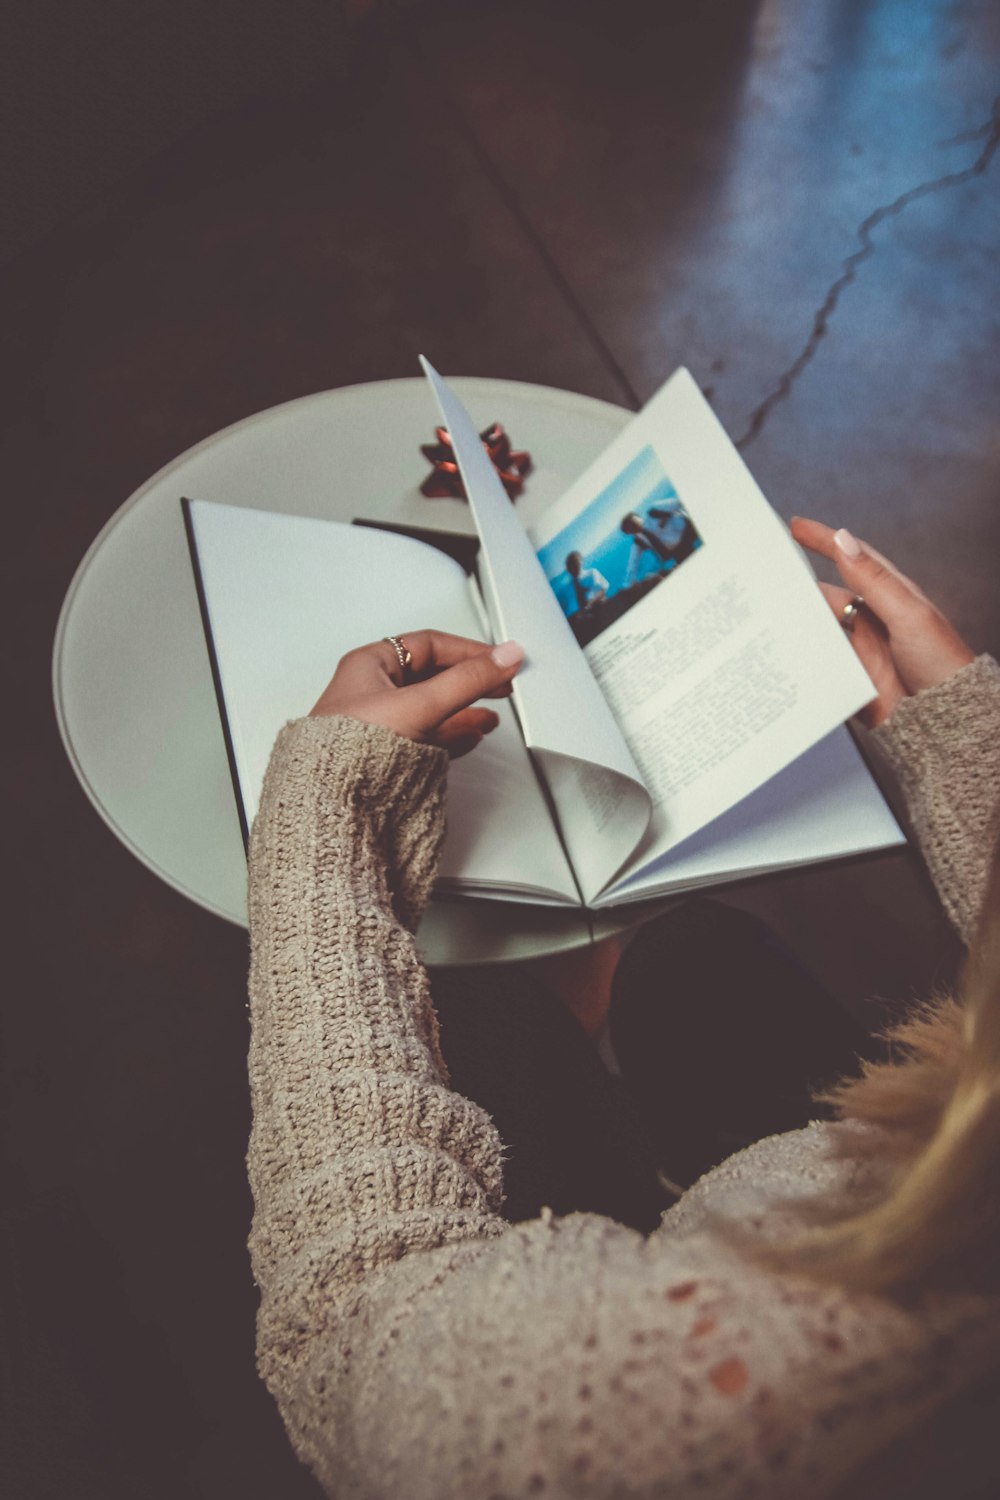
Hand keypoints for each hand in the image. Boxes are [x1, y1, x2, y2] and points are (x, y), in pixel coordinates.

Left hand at [310, 629, 524, 756]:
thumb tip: (503, 658)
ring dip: (465, 710)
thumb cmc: (350, 747)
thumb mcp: (421, 704)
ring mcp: (380, 724)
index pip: (429, 645)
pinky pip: (427, 736)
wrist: (331, 798)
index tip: (497, 659)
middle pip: (433, 676)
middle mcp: (372, 692)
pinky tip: (469, 737)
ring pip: (432, 708)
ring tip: (490, 716)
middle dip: (470, 681)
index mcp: (370, 666)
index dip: (468, 650)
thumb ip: (468, 680)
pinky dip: (452, 734)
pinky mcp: (386, 753)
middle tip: (500, 683)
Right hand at [790, 517, 974, 727]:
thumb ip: (872, 580)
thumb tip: (844, 540)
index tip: (795, 526)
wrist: (945, 720)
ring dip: (798, 618)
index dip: (824, 540)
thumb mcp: (908, 614)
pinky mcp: (850, 676)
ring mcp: (860, 648)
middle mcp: (872, 619)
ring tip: (768, 609)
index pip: (851, 558)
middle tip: (770, 571)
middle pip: (827, 592)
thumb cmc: (941, 664)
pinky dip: (800, 652)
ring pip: (819, 625)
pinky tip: (783, 647)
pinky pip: (817, 658)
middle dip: (800, 580)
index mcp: (891, 596)